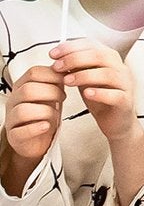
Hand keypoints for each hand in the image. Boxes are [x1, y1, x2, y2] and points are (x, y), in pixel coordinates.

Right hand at [2, 65, 65, 185]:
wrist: (36, 139)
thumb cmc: (44, 113)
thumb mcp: (51, 94)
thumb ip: (56, 81)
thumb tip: (70, 66)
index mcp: (22, 86)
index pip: (33, 72)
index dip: (53, 74)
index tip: (66, 80)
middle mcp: (14, 101)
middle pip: (28, 89)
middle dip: (51, 92)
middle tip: (63, 97)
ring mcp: (11, 119)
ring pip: (23, 110)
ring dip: (45, 110)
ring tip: (56, 114)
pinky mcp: (14, 136)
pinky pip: (20, 131)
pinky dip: (36, 128)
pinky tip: (47, 126)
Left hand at [54, 41, 140, 147]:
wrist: (116, 121)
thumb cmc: (100, 98)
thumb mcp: (85, 79)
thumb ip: (76, 67)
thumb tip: (57, 56)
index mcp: (110, 59)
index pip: (92, 45)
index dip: (71, 47)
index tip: (53, 54)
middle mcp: (120, 68)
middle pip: (100, 56)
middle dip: (74, 59)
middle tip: (57, 67)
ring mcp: (125, 84)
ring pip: (107, 74)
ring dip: (84, 75)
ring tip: (67, 82)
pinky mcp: (125, 101)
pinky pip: (115, 94)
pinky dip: (100, 92)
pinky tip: (87, 93)